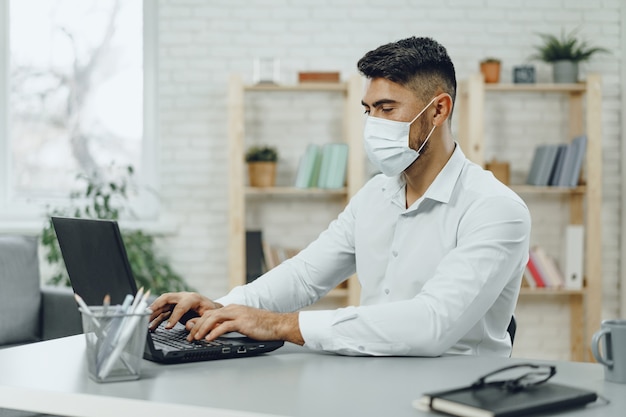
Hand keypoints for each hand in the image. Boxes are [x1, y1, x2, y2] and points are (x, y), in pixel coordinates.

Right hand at [148, 292, 222, 330]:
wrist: (212, 308)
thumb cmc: (210, 311)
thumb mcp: (209, 316)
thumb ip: (199, 321)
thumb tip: (189, 326)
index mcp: (193, 298)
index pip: (181, 306)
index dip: (174, 317)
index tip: (169, 327)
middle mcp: (182, 297)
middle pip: (167, 298)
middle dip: (156, 305)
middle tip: (147, 313)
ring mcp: (177, 302)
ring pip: (162, 305)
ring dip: (153, 313)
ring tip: (145, 322)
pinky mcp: (173, 308)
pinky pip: (163, 313)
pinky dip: (156, 319)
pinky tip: (151, 327)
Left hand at [186, 304, 303, 345]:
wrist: (277, 324)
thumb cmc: (262, 325)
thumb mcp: (242, 323)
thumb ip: (228, 325)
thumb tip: (214, 331)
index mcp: (232, 309)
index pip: (210, 313)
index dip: (198, 322)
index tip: (191, 331)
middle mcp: (233, 309)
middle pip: (209, 314)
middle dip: (197, 326)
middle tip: (189, 336)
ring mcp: (237, 314)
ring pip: (213, 318)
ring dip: (202, 328)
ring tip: (196, 338)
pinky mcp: (242, 322)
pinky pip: (224, 326)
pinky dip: (214, 332)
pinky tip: (209, 338)